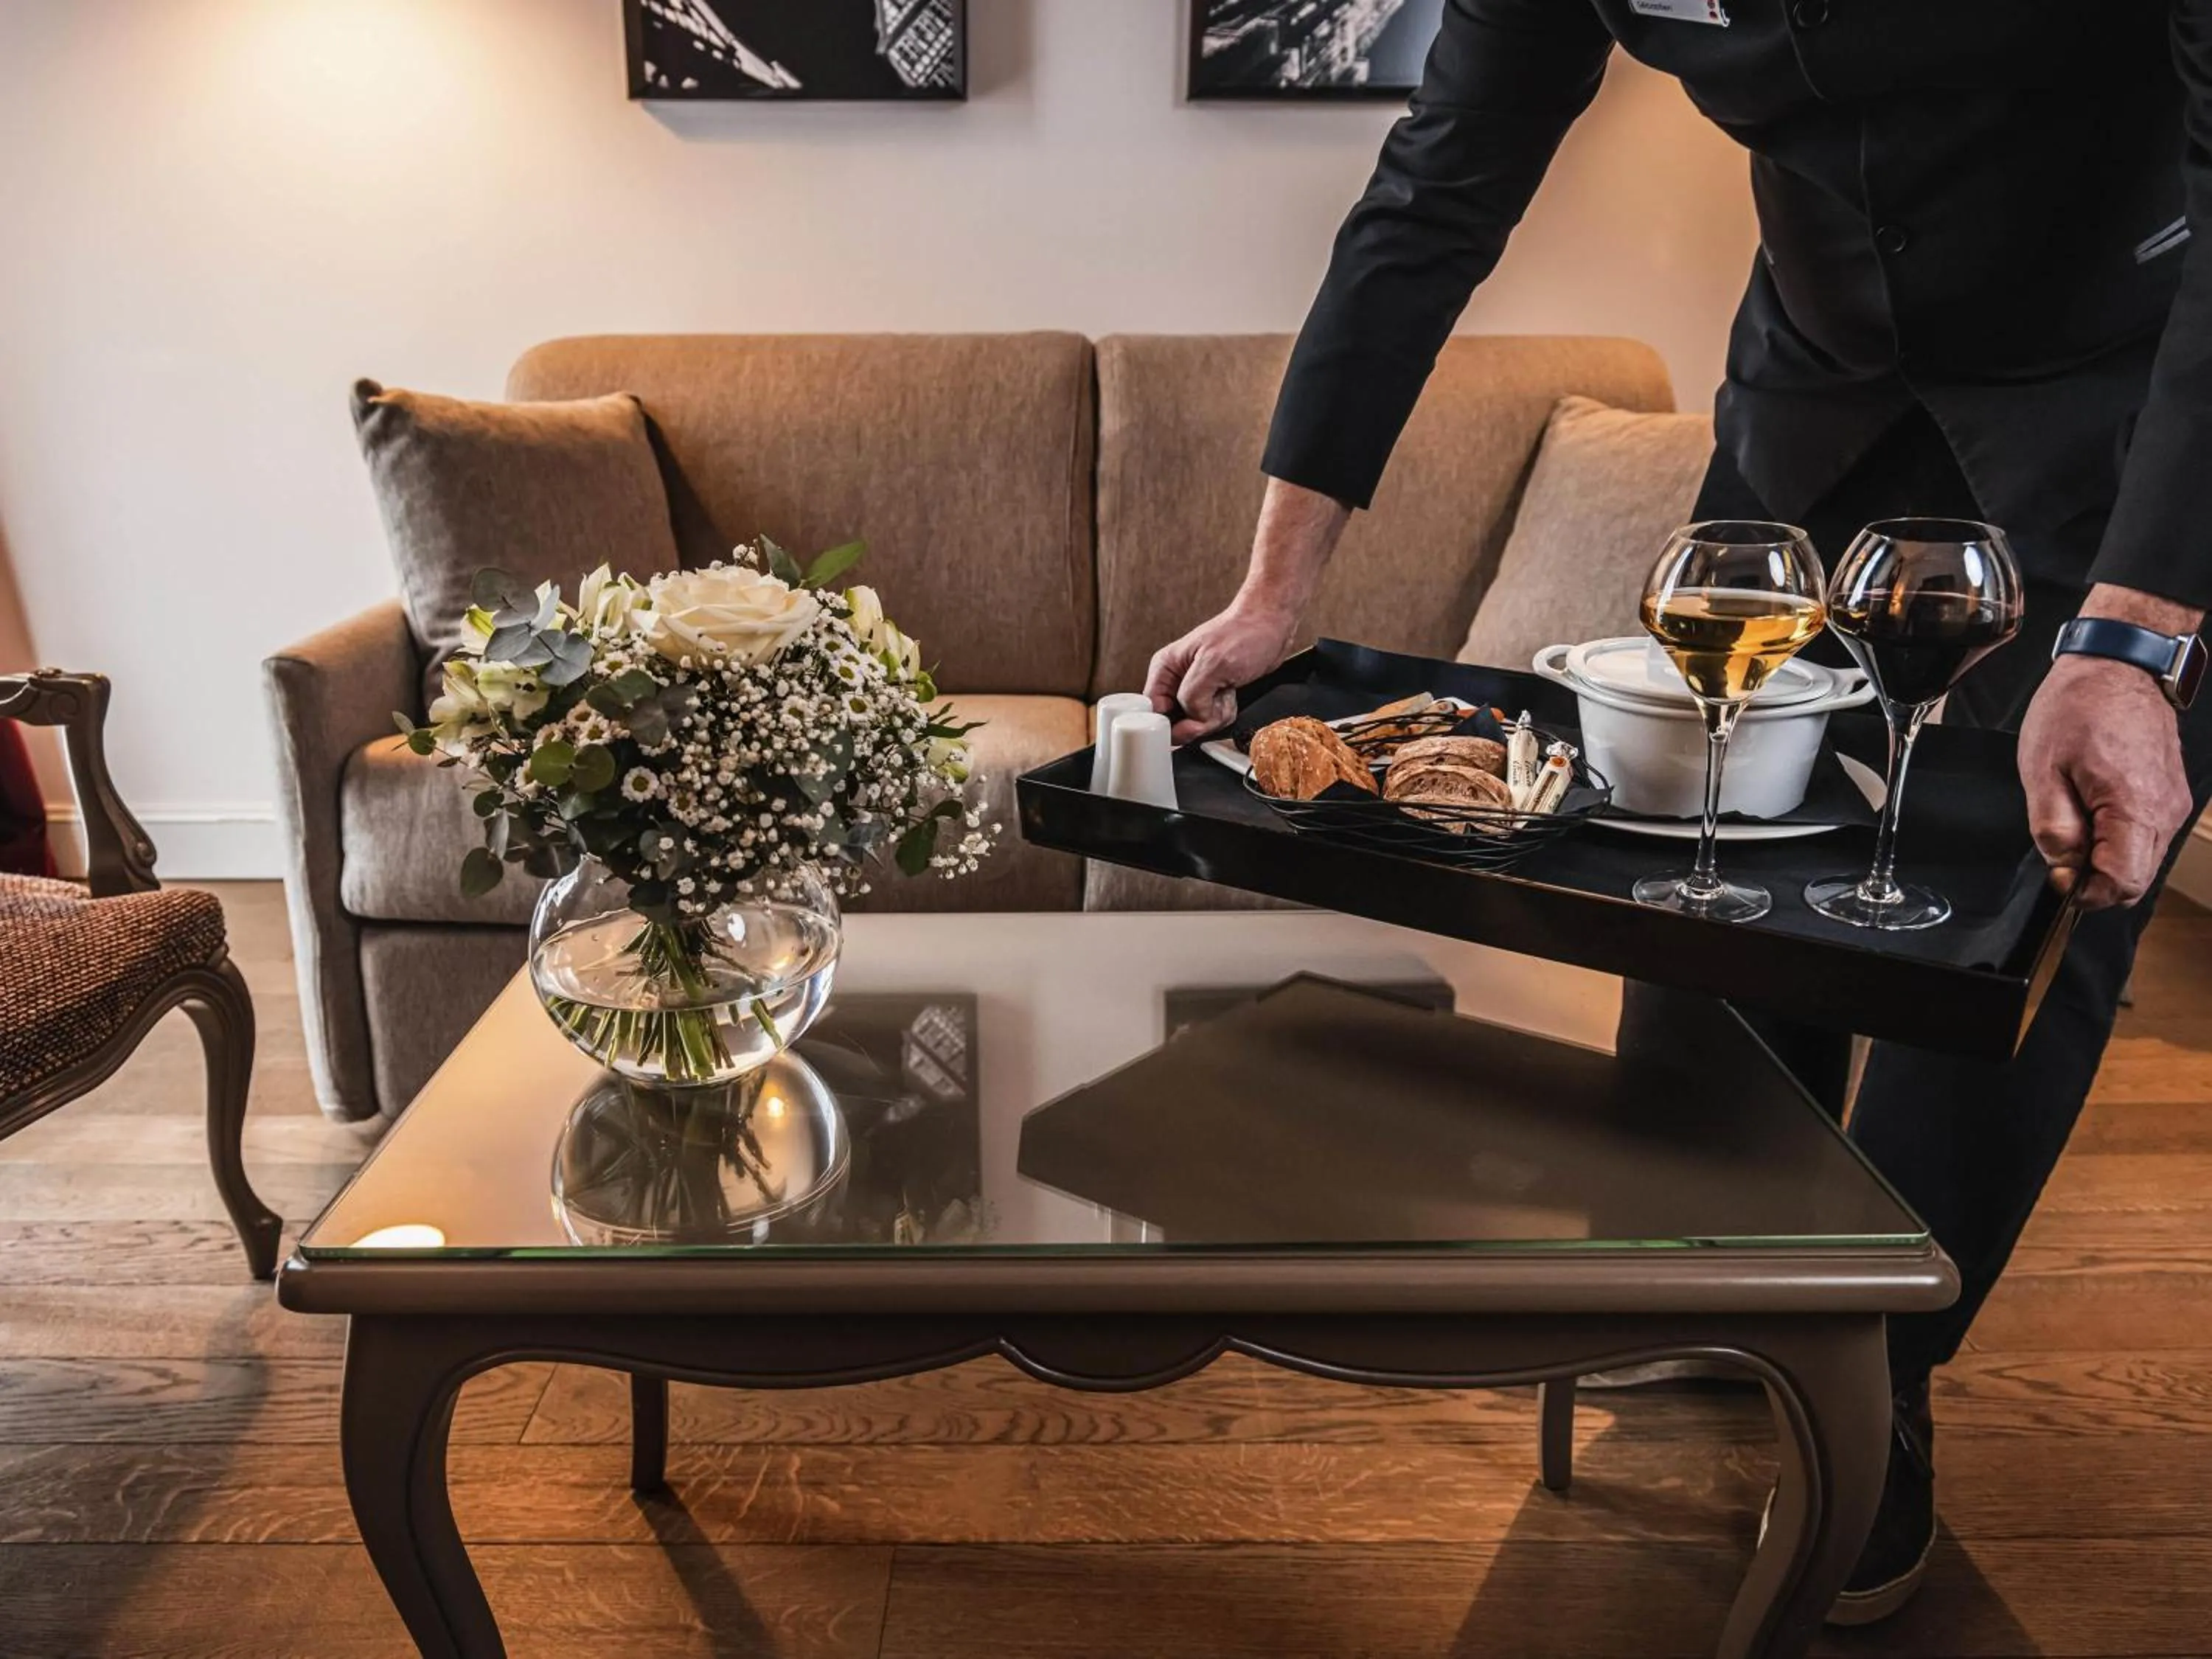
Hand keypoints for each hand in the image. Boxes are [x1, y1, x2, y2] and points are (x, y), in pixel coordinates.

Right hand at [1144, 598, 1302, 742]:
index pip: (1153, 710)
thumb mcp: (1214, 664)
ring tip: (1226, 691)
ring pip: (1195, 723)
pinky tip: (1231, 694)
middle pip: (1175, 721)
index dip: (1170, 724)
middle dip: (1199, 719)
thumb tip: (1188, 722)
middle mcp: (1177, 680)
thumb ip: (1193, 696)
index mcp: (1166, 668)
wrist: (1271, 625)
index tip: (1191, 724)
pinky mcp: (1212, 695)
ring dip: (1215, 715)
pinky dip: (1224, 712)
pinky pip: (1212, 719)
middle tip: (1215, 700)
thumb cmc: (1244, 633)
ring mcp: (1195, 689)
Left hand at [2018, 652, 2193, 908]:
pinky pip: (2147, 837)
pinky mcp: (2171, 796)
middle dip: (2096, 879)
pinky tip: (2093, 810)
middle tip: (2062, 850)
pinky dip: (2119, 838)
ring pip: (2143, 860)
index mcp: (2135, 807)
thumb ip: (2053, 829)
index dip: (2086, 891)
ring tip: (2077, 820)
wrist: (2117, 667)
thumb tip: (2063, 869)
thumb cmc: (2078, 708)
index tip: (2059, 875)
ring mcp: (2173, 804)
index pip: (2123, 883)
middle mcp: (2165, 811)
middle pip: (2136, 880)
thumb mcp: (2042, 770)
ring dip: (2107, 857)